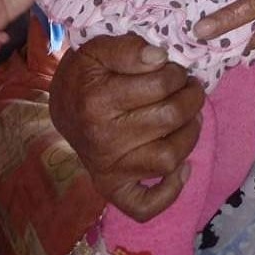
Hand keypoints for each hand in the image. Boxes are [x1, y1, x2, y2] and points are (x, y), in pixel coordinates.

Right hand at [49, 33, 204, 221]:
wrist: (63, 105)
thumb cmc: (86, 75)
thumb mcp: (99, 49)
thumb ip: (129, 49)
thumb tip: (160, 57)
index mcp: (99, 101)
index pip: (161, 85)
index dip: (177, 73)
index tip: (175, 70)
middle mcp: (104, 139)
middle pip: (170, 119)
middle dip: (190, 98)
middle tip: (190, 88)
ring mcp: (108, 168)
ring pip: (168, 159)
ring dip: (190, 135)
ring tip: (191, 117)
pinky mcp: (112, 188)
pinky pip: (145, 205)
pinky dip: (170, 192)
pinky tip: (183, 166)